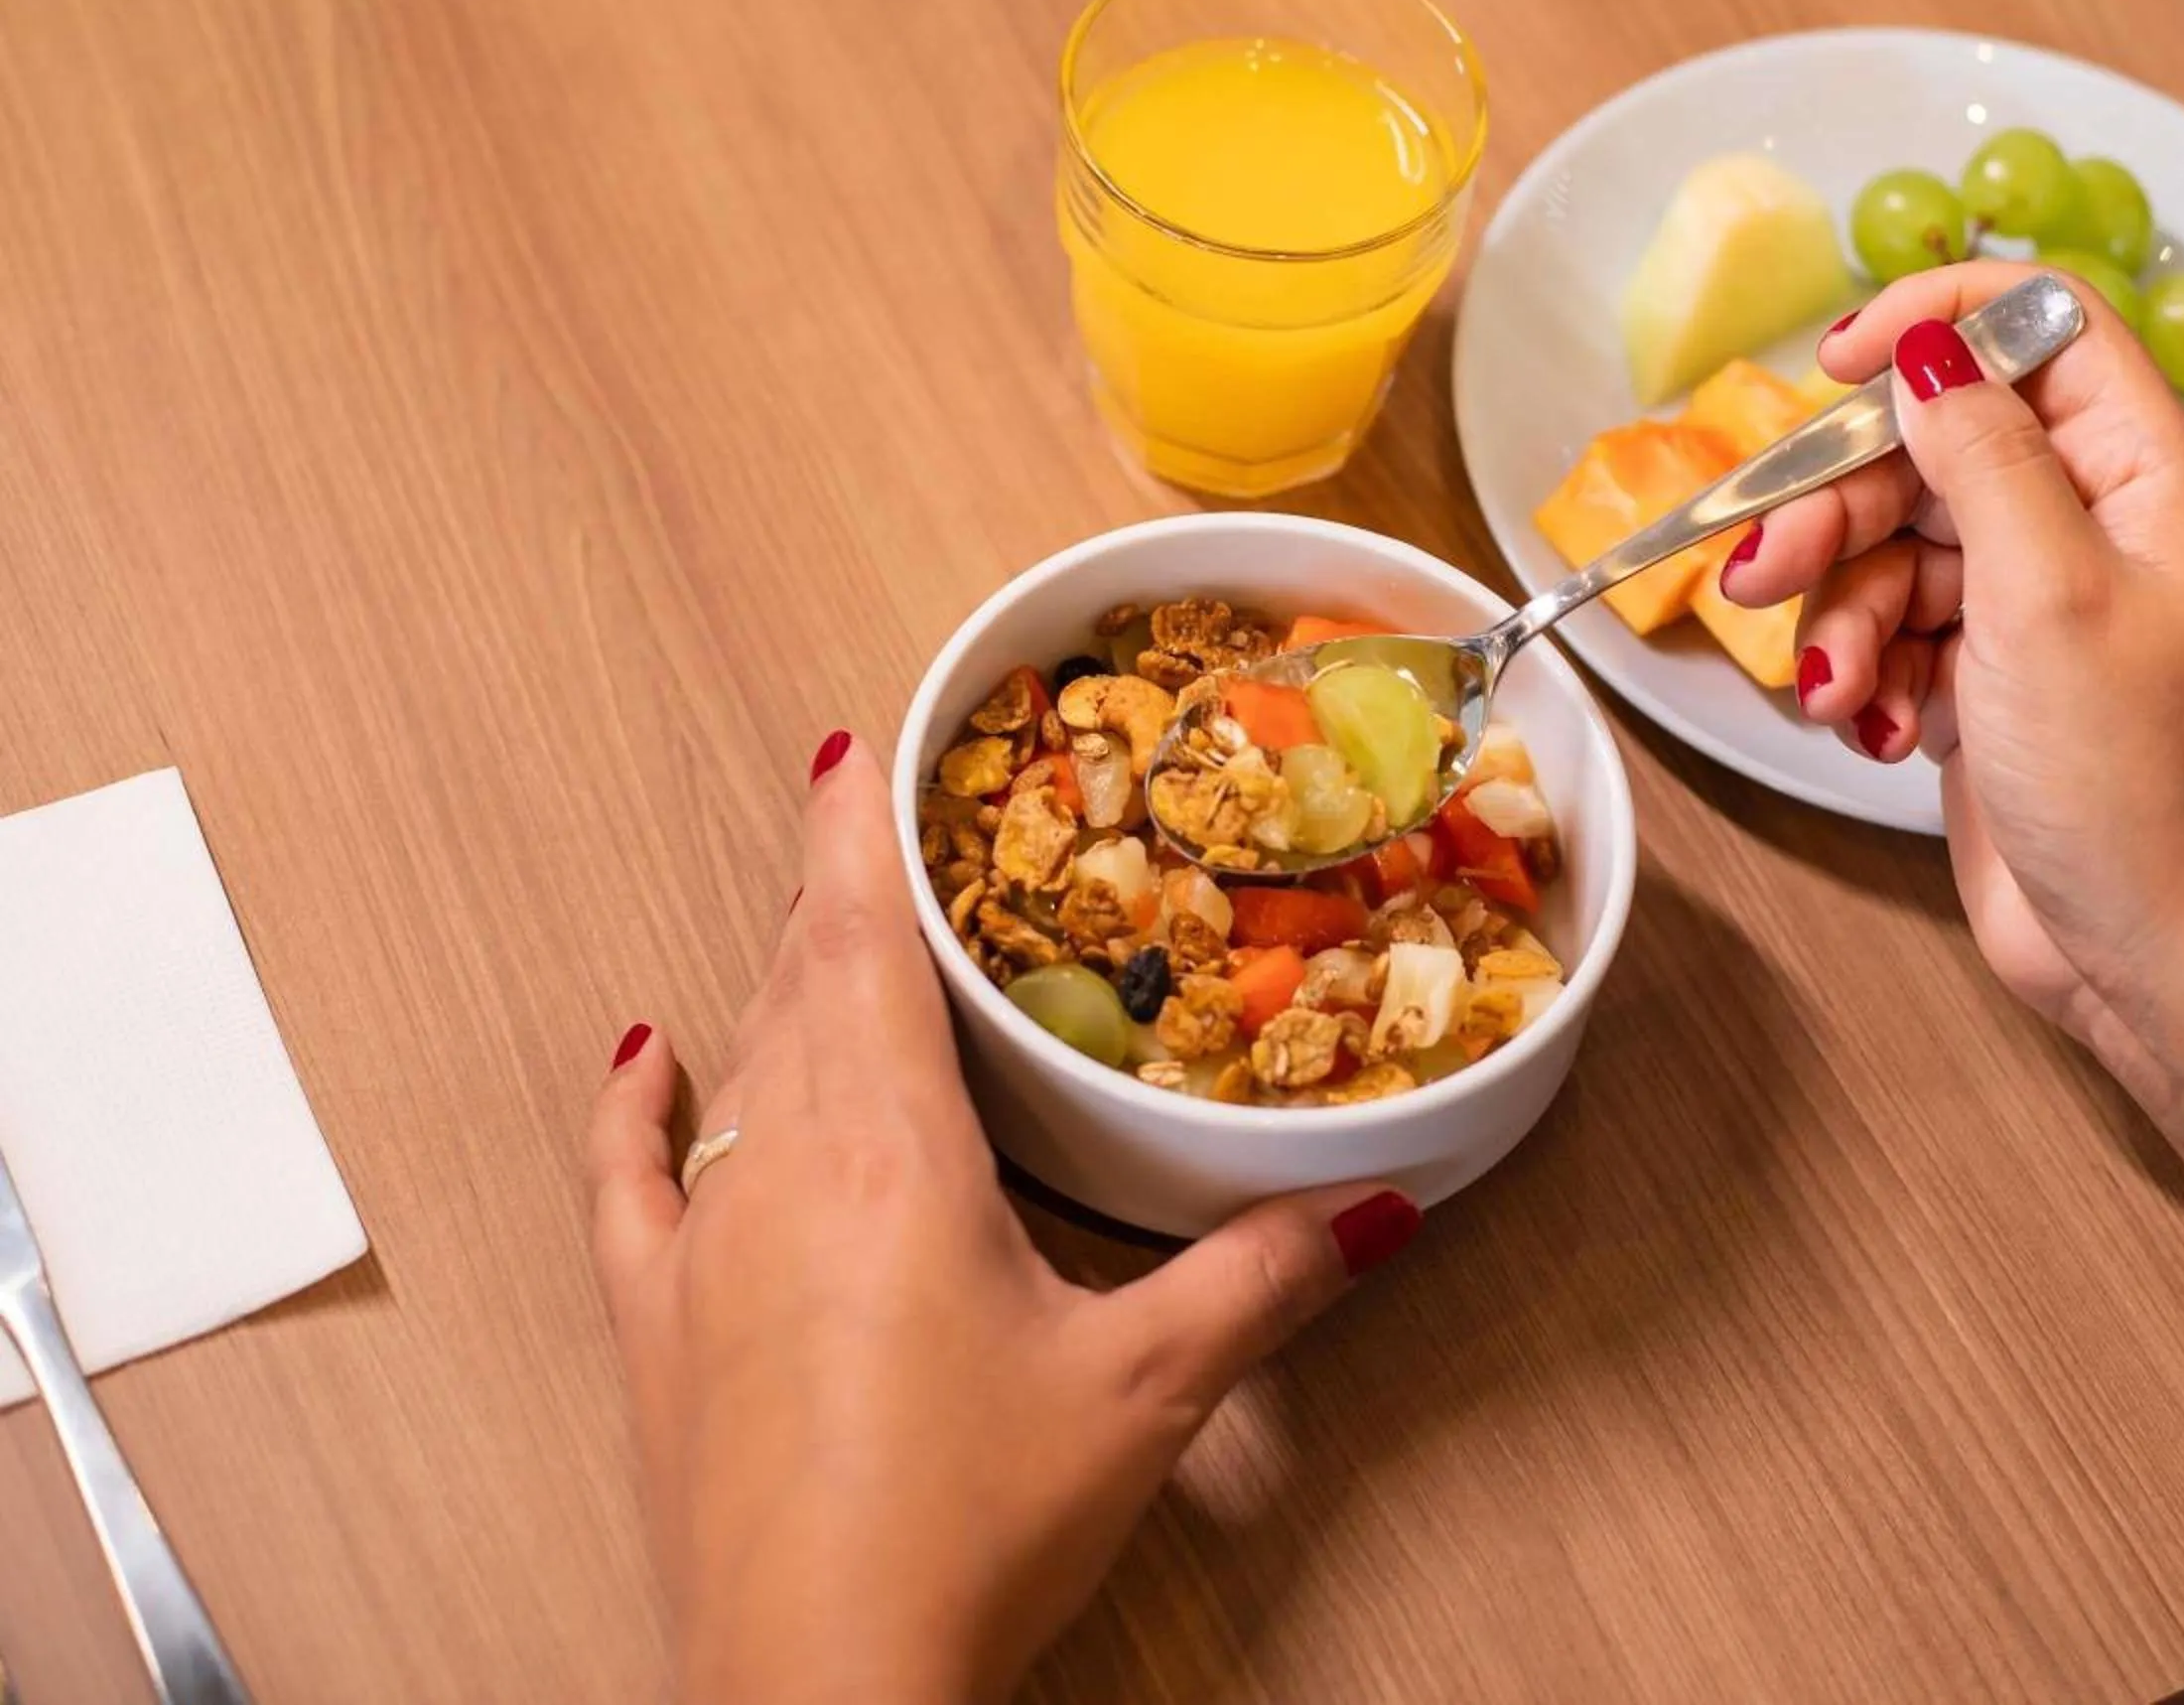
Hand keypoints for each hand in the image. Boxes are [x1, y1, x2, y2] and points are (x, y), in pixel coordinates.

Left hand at [587, 733, 1418, 1704]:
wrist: (819, 1687)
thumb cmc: (965, 1530)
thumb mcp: (1145, 1391)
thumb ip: (1264, 1278)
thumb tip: (1383, 1202)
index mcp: (891, 1154)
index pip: (862, 944)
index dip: (855, 835)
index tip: (852, 748)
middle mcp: (779, 1171)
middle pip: (802, 983)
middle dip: (837, 892)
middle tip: (877, 822)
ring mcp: (702, 1248)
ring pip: (739, 1063)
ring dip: (777, 979)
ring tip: (817, 923)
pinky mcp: (657, 1329)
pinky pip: (627, 1183)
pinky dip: (633, 1108)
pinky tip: (645, 1056)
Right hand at [1722, 265, 2183, 1131]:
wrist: (2161, 962)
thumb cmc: (2145, 787)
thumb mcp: (2053, 593)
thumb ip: (1984, 453)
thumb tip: (1929, 346)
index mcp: (2142, 473)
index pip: (2041, 326)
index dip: (1937, 324)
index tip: (1839, 362)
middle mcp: (2091, 523)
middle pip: (1931, 441)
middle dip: (1838, 502)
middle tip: (1763, 565)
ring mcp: (2034, 605)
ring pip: (1891, 542)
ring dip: (1837, 610)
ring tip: (1834, 688)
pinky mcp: (1986, 680)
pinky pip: (1888, 629)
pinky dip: (1862, 672)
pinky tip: (1875, 727)